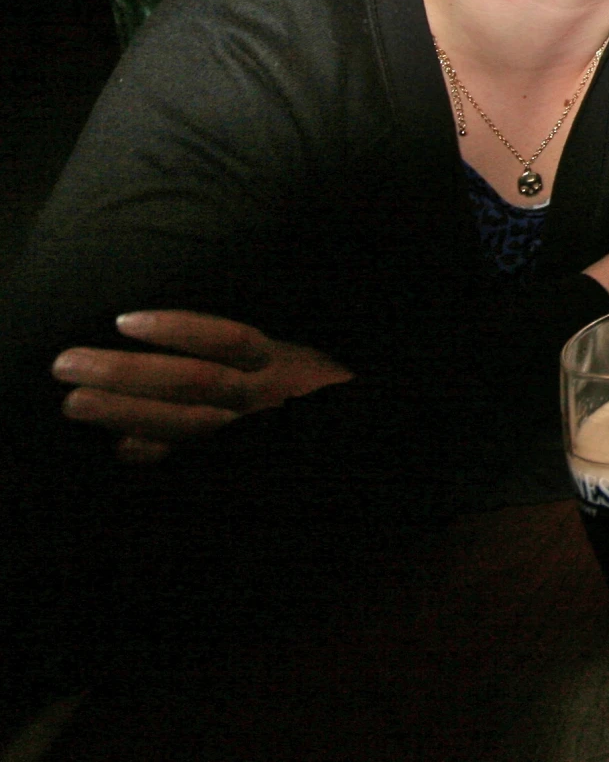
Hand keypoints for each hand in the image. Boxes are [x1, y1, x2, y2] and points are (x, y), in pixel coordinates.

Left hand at [51, 312, 354, 463]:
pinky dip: (154, 453)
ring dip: (124, 413)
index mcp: (285, 365)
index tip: (124, 321)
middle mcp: (269, 400)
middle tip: (68, 364)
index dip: (178, 330)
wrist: (368, 448)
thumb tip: (172, 331)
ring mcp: (255, 434)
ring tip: (74, 402)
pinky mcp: (244, 461)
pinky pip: (193, 459)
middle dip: (127, 373)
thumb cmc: (326, 391)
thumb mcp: (305, 357)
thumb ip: (258, 351)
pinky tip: (118, 448)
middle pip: (193, 383)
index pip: (229, 342)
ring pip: (184, 424)